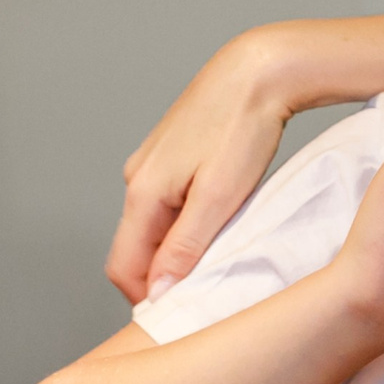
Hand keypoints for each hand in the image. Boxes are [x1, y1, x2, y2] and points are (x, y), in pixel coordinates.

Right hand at [107, 33, 289, 304]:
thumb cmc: (244, 128)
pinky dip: (187, 225)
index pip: (123, 269)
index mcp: (142, 192)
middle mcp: (136, 178)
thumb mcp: (220, 198)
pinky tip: (221, 224)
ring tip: (220, 258)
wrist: (260, 70)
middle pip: (136, 250)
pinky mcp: (172, 155)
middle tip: (208, 292)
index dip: (148, 299)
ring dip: (178, 251)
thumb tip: (157, 292)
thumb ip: (185, 247)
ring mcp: (152, 164)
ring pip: (154, 228)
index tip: (183, 313)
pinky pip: (169, 205)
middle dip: (163, 278)